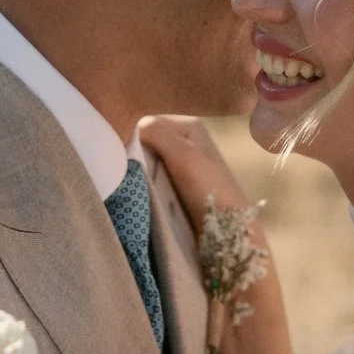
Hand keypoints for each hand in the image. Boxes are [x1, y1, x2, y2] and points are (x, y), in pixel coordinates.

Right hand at [137, 115, 251, 235]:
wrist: (226, 230)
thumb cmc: (209, 190)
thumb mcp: (184, 155)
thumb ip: (158, 133)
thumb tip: (133, 126)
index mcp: (189, 126)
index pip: (148, 122)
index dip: (135, 136)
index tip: (128, 155)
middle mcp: (185, 140)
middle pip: (148, 141)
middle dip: (137, 154)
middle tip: (130, 171)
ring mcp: (182, 162)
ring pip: (148, 160)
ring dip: (140, 170)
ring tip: (135, 182)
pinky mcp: (178, 183)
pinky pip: (153, 176)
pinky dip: (146, 182)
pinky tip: (142, 190)